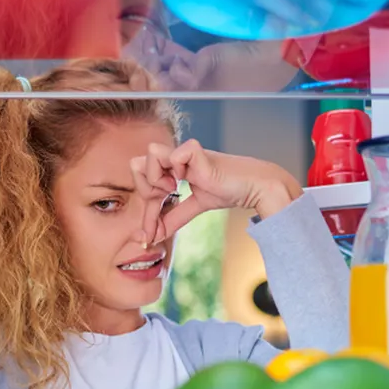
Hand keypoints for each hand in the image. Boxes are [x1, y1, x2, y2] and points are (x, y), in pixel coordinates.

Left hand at [130, 140, 302, 245]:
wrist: (253, 187)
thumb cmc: (228, 190)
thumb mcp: (194, 206)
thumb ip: (174, 218)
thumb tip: (153, 237)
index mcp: (172, 167)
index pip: (144, 185)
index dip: (145, 214)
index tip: (149, 236)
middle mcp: (175, 157)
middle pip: (136, 164)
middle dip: (147, 191)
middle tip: (168, 202)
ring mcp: (184, 152)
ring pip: (149, 154)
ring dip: (158, 178)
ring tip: (177, 187)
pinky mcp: (196, 151)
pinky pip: (173, 155)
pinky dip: (177, 171)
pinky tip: (188, 179)